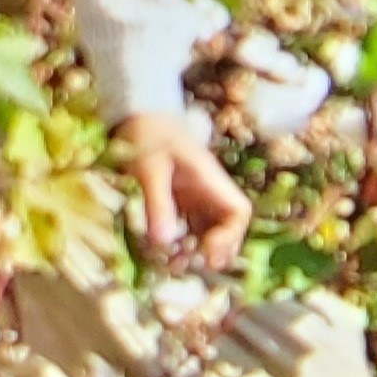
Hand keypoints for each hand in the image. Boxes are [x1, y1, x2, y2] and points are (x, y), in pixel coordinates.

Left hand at [115, 111, 250, 270]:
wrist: (138, 112)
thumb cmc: (146, 133)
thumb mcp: (149, 168)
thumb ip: (157, 203)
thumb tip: (163, 243)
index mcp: (210, 178)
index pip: (238, 212)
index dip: (230, 237)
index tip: (206, 253)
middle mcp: (209, 189)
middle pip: (228, 227)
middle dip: (213, 250)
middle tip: (187, 264)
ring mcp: (197, 195)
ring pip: (209, 230)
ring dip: (196, 250)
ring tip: (172, 264)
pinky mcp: (182, 199)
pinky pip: (190, 227)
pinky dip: (181, 241)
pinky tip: (162, 250)